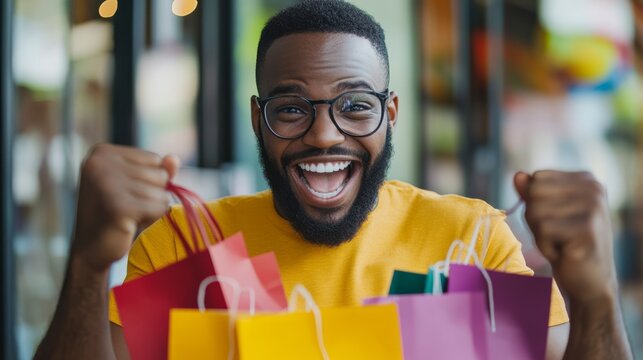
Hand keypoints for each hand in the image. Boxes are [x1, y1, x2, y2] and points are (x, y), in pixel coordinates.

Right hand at [71, 144, 179, 271]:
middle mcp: (101, 163)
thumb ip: (157, 170)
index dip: (148, 181)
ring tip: (126, 216)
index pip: (154, 159)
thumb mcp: (136, 186)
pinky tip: (129, 224)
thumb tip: (174, 159)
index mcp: (103, 152)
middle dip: (150, 195)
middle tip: (125, 208)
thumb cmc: (115, 215)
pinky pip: (160, 207)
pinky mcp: (119, 206)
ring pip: (162, 192)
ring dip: (150, 209)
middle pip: (159, 174)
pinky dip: (151, 218)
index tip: (123, 194)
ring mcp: (107, 183)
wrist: (90, 250)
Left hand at [514, 170, 616, 303]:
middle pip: (534, 192)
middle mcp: (594, 189)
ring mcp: (593, 208)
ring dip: (540, 234)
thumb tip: (518, 175)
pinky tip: (564, 254)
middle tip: (557, 235)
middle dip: (535, 218)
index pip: (537, 178)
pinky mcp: (588, 230)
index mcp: (586, 179)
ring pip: (536, 211)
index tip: (556, 221)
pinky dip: (546, 246)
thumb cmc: (564, 244)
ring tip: (561, 244)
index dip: (535, 203)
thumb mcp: (546, 214)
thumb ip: (532, 193)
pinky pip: (543, 230)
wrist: (590, 282)